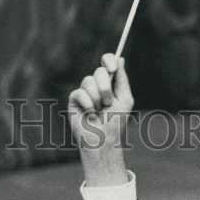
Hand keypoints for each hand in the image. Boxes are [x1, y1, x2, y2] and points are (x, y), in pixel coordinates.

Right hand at [68, 53, 133, 185]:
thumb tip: (120, 59)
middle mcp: (96, 85)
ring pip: (88, 81)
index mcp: (110, 83)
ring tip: (99, 111)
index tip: (112, 67)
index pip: (107, 62)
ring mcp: (84, 91)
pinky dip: (88, 105)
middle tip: (108, 102)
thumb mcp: (125, 99)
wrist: (104, 141)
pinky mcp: (74, 100)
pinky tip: (91, 115)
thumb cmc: (116, 122)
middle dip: (106, 87)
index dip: (109, 60)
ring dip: (97, 98)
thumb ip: (122, 79)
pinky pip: (80, 93)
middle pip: (99, 71)